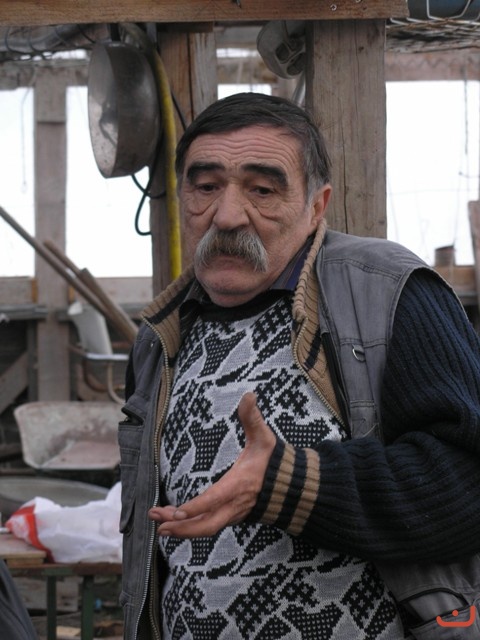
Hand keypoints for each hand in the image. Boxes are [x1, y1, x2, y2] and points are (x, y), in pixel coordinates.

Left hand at [149, 392, 275, 537]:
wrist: (292, 487)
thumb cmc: (275, 461)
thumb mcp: (263, 437)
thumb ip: (252, 418)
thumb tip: (248, 395)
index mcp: (239, 485)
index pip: (215, 499)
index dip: (197, 507)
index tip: (177, 512)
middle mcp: (235, 505)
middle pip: (206, 525)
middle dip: (181, 527)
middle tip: (158, 524)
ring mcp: (233, 514)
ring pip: (206, 529)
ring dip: (182, 529)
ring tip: (159, 525)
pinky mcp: (231, 517)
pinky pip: (209, 526)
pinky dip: (191, 526)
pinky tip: (176, 521)